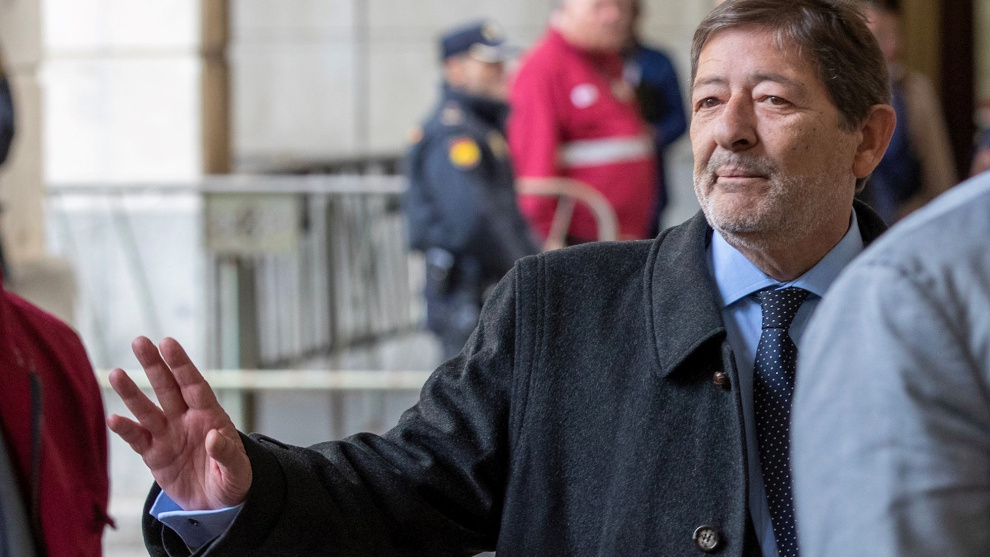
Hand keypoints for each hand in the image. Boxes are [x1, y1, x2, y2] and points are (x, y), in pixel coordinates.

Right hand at [107, 337, 251, 509]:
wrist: (216, 503)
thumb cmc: (232, 479)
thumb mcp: (237, 470)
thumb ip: (226, 453)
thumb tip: (213, 436)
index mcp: (210, 416)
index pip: (194, 385)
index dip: (181, 364)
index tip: (168, 342)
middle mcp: (186, 420)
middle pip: (167, 388)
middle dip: (154, 366)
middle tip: (139, 341)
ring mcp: (168, 436)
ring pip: (147, 410)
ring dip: (132, 393)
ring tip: (116, 374)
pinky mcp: (154, 455)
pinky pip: (138, 440)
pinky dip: (126, 430)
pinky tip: (113, 419)